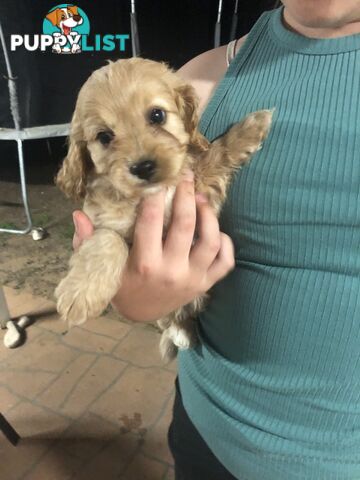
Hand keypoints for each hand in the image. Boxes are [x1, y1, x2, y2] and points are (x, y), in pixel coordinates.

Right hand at [72, 173, 234, 321]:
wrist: (141, 314)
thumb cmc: (122, 285)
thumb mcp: (104, 266)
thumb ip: (89, 241)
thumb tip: (78, 214)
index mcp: (145, 264)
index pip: (151, 222)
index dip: (154, 196)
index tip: (157, 179)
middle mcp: (172, 271)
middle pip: (186, 225)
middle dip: (185, 194)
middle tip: (184, 176)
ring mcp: (193, 279)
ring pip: (211, 240)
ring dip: (209, 214)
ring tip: (200, 198)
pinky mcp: (206, 285)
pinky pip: (225, 262)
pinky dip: (226, 243)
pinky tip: (216, 229)